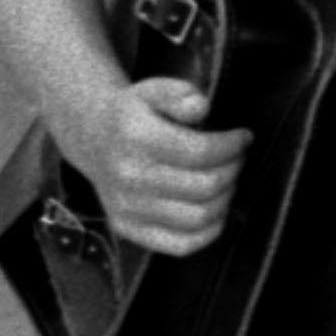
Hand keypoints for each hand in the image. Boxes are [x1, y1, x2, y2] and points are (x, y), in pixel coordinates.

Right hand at [65, 75, 251, 255]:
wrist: (92, 138)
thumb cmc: (134, 113)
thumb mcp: (153, 90)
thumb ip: (180, 94)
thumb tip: (201, 109)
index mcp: (136, 137)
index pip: (201, 151)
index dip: (232, 146)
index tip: (243, 138)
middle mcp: (128, 176)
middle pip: (204, 186)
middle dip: (233, 170)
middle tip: (238, 158)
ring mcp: (126, 207)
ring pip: (198, 217)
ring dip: (226, 199)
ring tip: (228, 179)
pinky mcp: (128, 228)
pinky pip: (180, 245)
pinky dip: (209, 232)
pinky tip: (217, 210)